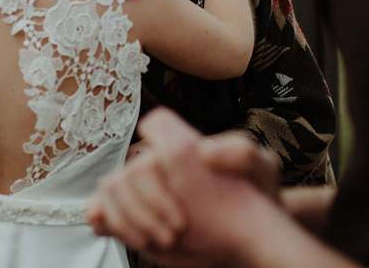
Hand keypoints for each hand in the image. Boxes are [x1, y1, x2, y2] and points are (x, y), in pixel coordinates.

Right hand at [89, 108, 279, 266]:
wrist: (256, 233)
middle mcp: (161, 166)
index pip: (157, 127)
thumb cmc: (258, 195)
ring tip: (160, 241)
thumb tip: (204, 150)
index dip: (157, 149)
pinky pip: (107, 212)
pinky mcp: (139, 218)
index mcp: (186, 147)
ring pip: (111, 191)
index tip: (176, 185)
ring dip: (126, 217)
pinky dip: (105, 221)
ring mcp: (147, 192)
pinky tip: (117, 233)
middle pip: (130, 169)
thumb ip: (242, 153)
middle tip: (177, 230)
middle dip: (145, 202)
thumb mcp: (263, 170)